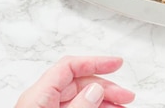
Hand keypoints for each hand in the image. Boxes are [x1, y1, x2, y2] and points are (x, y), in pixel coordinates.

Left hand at [15, 56, 134, 107]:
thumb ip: (80, 107)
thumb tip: (95, 90)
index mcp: (38, 97)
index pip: (69, 68)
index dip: (95, 62)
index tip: (116, 64)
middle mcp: (41, 103)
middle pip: (78, 84)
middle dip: (105, 87)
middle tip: (126, 97)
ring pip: (80, 99)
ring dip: (103, 102)